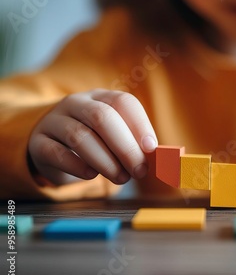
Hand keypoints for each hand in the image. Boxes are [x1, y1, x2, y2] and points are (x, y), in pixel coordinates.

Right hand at [28, 89, 157, 185]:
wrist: (50, 145)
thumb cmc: (94, 141)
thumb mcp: (114, 136)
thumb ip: (134, 143)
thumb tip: (158, 158)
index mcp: (101, 97)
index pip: (123, 102)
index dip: (140, 125)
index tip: (152, 148)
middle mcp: (76, 103)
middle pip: (102, 118)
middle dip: (126, 147)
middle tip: (139, 170)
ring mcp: (54, 121)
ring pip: (80, 136)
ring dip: (106, 161)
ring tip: (121, 177)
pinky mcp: (38, 143)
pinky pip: (58, 153)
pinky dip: (78, 167)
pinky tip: (91, 175)